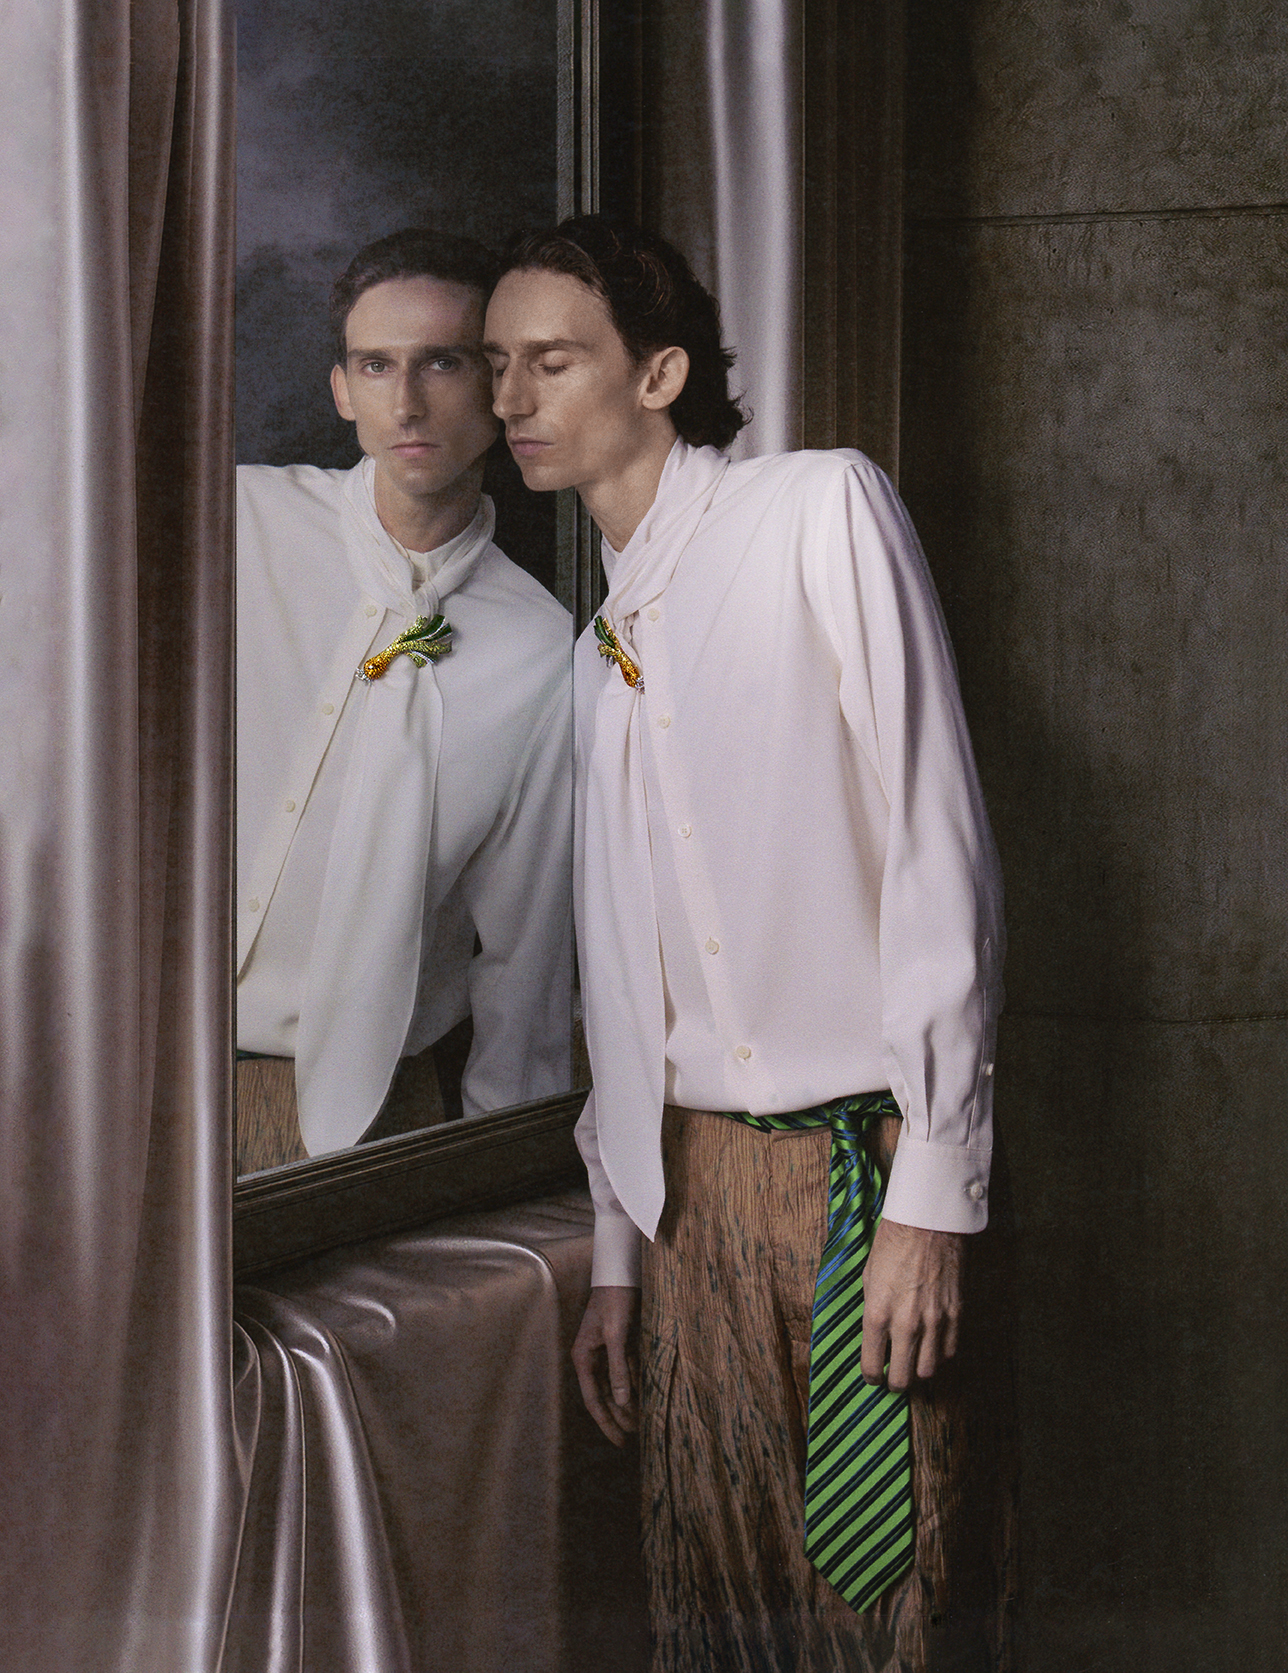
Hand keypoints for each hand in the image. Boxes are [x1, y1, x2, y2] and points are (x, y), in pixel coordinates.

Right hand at [571, 1285, 640, 1445]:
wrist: (621, 1273)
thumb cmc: (614, 1301)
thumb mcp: (616, 1336)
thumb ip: (619, 1368)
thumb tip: (622, 1401)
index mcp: (584, 1358)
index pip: (594, 1400)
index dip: (607, 1422)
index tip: (619, 1441)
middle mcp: (592, 1358)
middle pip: (605, 1396)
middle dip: (619, 1417)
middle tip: (635, 1438)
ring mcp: (607, 1351)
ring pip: (617, 1386)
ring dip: (628, 1403)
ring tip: (643, 1423)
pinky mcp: (621, 1344)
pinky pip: (628, 1372)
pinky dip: (636, 1385)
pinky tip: (646, 1397)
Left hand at [860, 1219, 963, 1389]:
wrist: (928, 1222)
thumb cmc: (893, 1243)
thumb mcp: (869, 1277)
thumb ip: (872, 1311)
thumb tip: (876, 1336)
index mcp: (878, 1314)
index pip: (873, 1366)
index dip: (871, 1377)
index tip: (873, 1376)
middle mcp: (906, 1323)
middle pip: (903, 1379)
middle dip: (895, 1384)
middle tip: (893, 1379)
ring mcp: (935, 1321)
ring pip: (929, 1371)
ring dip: (919, 1371)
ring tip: (913, 1364)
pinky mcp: (956, 1314)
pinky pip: (950, 1351)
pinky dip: (940, 1355)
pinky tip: (932, 1346)